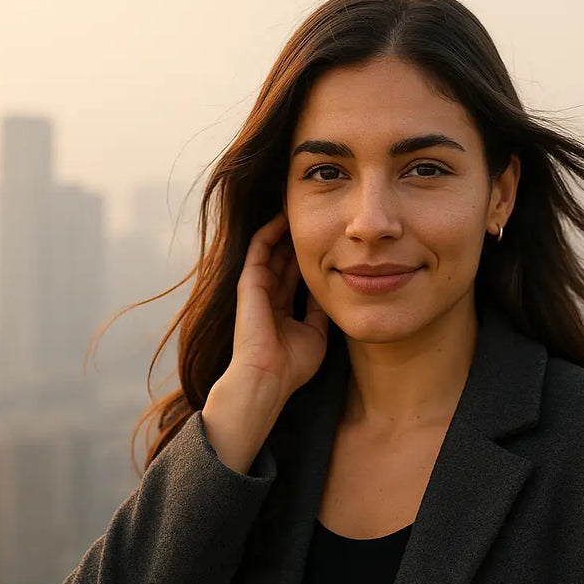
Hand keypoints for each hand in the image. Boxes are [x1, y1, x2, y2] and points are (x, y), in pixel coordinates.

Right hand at [227, 210, 329, 402]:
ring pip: (272, 248)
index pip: (297, 274)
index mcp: (283, 308)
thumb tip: (334, 289)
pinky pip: (259, 248)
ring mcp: (257, 287)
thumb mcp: (316, 333)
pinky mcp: (249, 281)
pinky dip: (270, 230)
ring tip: (300, 205)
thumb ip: (320, 310)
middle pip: (286, 257)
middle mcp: (269, 294)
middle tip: (318, 213)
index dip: (312, 256)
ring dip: (285, 228)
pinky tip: (284, 215)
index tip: (331, 239)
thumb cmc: (292, 364)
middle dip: (300, 236)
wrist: (268, 378)